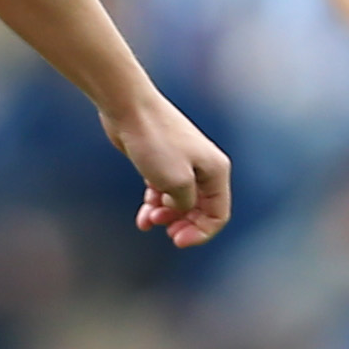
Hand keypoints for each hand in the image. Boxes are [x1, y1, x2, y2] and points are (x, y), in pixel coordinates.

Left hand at [107, 90, 233, 248]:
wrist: (129, 108)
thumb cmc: (155, 143)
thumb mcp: (175, 183)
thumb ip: (184, 204)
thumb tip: (182, 210)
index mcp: (216, 171)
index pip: (219, 214)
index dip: (201, 232)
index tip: (177, 240)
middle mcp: (203, 168)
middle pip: (200, 210)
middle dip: (184, 225)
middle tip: (166, 233)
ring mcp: (182, 164)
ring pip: (179, 202)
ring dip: (166, 216)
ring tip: (149, 219)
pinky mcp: (161, 162)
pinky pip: (163, 192)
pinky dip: (154, 205)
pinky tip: (142, 217)